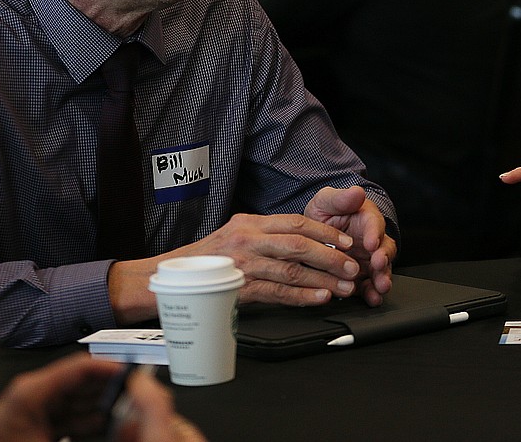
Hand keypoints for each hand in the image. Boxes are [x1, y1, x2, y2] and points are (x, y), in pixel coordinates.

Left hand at [0, 353, 203, 441]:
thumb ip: (88, 428)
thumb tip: (122, 423)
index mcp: (29, 392)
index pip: (79, 366)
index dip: (110, 368)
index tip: (134, 373)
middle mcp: (29, 394)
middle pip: (79, 381)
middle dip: (109, 388)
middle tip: (134, 395)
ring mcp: (29, 409)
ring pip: (75, 398)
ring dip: (100, 405)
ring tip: (123, 411)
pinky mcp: (31, 424)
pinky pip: (66, 414)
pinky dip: (85, 420)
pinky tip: (102, 426)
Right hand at [108, 211, 366, 322]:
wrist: (168, 278)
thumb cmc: (207, 259)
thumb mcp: (236, 235)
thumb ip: (266, 236)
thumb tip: (305, 243)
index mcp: (249, 222)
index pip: (295, 222)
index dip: (325, 231)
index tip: (346, 241)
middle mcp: (247, 238)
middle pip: (298, 244)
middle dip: (330, 255)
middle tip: (352, 266)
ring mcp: (241, 263)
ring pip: (291, 269)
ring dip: (322, 279)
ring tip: (343, 286)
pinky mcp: (237, 287)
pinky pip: (276, 291)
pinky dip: (301, 295)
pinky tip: (319, 298)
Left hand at [304, 185, 395, 305]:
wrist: (311, 236)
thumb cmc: (323, 215)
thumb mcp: (325, 201)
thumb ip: (340, 198)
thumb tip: (356, 191)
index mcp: (366, 219)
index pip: (374, 223)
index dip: (373, 233)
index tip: (370, 242)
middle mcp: (371, 240)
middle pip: (384, 249)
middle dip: (383, 258)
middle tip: (378, 264)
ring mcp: (367, 260)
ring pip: (381, 269)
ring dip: (382, 278)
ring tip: (380, 286)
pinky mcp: (361, 277)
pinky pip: (370, 286)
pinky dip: (372, 293)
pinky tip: (372, 298)